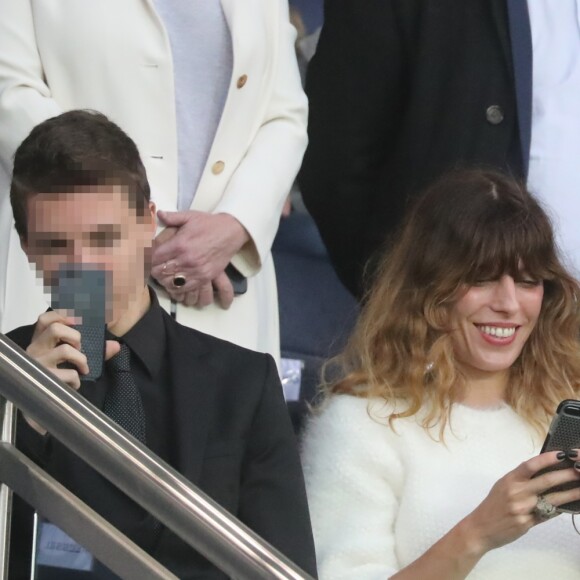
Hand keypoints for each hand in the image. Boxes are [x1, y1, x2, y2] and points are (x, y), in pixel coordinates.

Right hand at [24, 311, 119, 433]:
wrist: (42, 406)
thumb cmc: (57, 378)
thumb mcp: (72, 362)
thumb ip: (94, 351)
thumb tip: (115, 346)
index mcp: (40, 342)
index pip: (44, 319)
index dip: (61, 315)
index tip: (77, 320)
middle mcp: (34, 350)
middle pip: (55, 328)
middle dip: (75, 336)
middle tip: (81, 348)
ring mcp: (37, 365)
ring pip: (65, 349)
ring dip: (81, 359)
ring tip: (83, 369)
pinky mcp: (44, 380)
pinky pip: (69, 374)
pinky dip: (77, 380)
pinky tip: (74, 385)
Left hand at [151, 210, 248, 308]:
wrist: (231, 232)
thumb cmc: (209, 224)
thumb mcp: (190, 216)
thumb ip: (172, 217)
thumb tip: (158, 214)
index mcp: (179, 244)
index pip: (154, 257)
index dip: (146, 258)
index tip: (145, 257)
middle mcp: (186, 260)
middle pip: (159, 272)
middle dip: (153, 269)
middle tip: (153, 266)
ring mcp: (196, 271)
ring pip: (170, 282)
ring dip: (163, 279)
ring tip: (163, 274)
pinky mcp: (204, 278)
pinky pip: (185, 288)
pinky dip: (176, 287)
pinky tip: (174, 281)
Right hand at [461, 450, 579, 554]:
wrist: (481, 527)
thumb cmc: (493, 505)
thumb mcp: (503, 487)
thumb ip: (521, 481)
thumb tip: (544, 473)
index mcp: (509, 480)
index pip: (529, 465)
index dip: (546, 459)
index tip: (561, 455)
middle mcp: (516, 492)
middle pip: (545, 481)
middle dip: (565, 475)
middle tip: (579, 470)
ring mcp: (522, 508)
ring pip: (551, 499)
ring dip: (569, 494)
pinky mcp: (526, 523)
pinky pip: (546, 515)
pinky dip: (559, 510)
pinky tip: (569, 507)